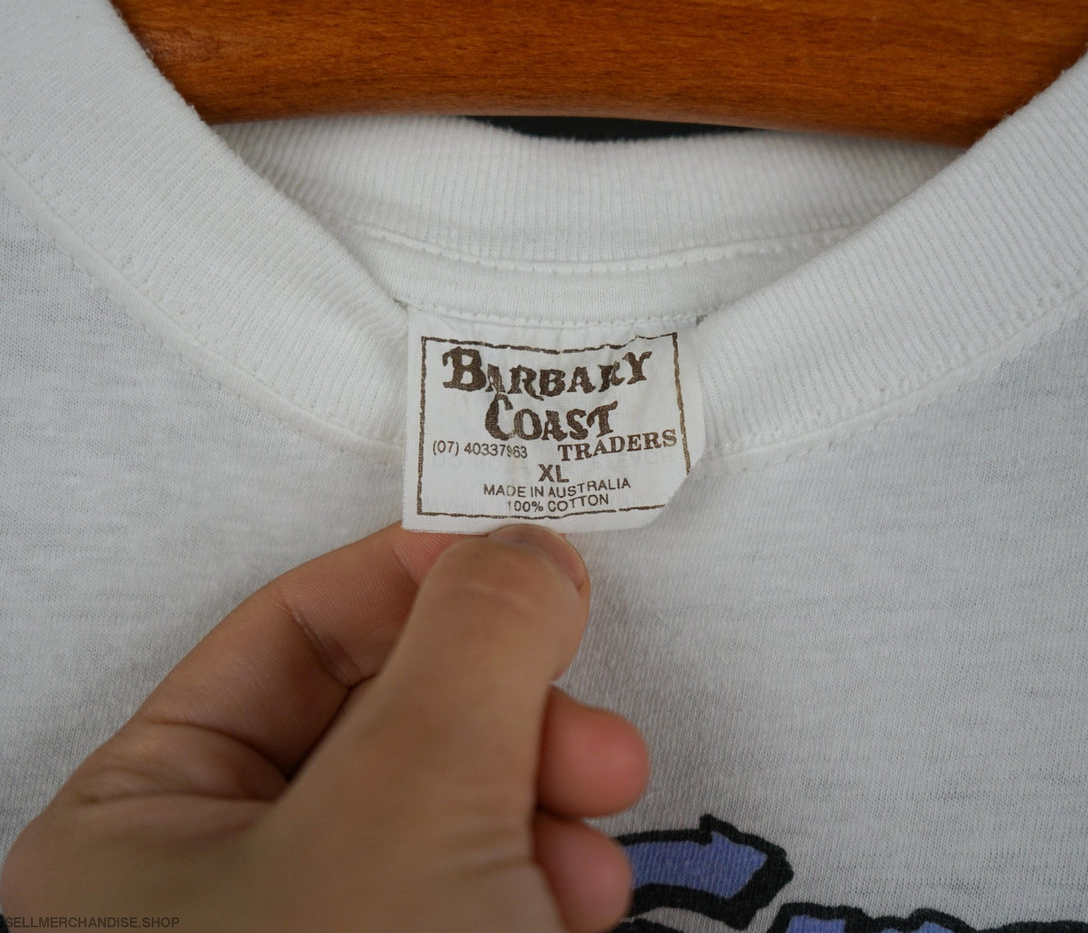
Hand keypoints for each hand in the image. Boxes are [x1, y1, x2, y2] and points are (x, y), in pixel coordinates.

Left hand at [1, 524, 647, 931]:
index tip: (522, 564)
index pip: (288, 632)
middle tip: (591, 725)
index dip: (412, 577)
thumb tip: (529, 543)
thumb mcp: (412, 802)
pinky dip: (534, 871)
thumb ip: (474, 639)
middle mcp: (207, 887)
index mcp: (138, 827)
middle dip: (501, 703)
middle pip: (379, 715)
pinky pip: (471, 882)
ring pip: (441, 800)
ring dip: (534, 790)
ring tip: (595, 829)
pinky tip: (582, 904)